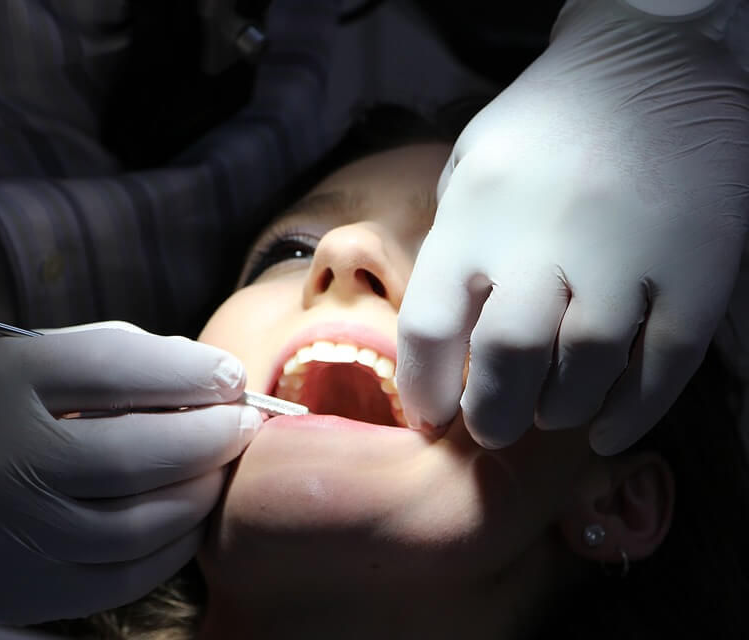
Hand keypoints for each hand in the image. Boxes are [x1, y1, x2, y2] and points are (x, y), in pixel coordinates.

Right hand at [0, 326, 260, 622]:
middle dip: (213, 433)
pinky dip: (174, 544)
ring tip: (222, 464)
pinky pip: (126, 574)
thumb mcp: (8, 360)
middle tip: (244, 420)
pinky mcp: (27, 589)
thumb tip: (197, 370)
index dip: (188, 371)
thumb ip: (99, 354)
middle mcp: (3, 460)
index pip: (115, 368)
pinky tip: (190, 515)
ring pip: (143, 521)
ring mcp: (15, 534)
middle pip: (140, 452)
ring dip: (202, 490)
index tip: (227, 374)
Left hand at [397, 0, 748, 452]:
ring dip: (559, 409)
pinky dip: (634, 410)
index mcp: (476, 213)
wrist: (655, 63)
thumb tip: (441, 339)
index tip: (431, 417)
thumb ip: (453, 245)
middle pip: (507, 356)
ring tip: (547, 413)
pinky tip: (607, 428)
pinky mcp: (698, 267)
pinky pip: (666, 362)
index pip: (429, 324)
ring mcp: (627, 252)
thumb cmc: (545, 123)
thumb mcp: (471, 164)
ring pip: (587, 367)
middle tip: (491, 428)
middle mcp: (545, 237)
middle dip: (492, 413)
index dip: (424, 388)